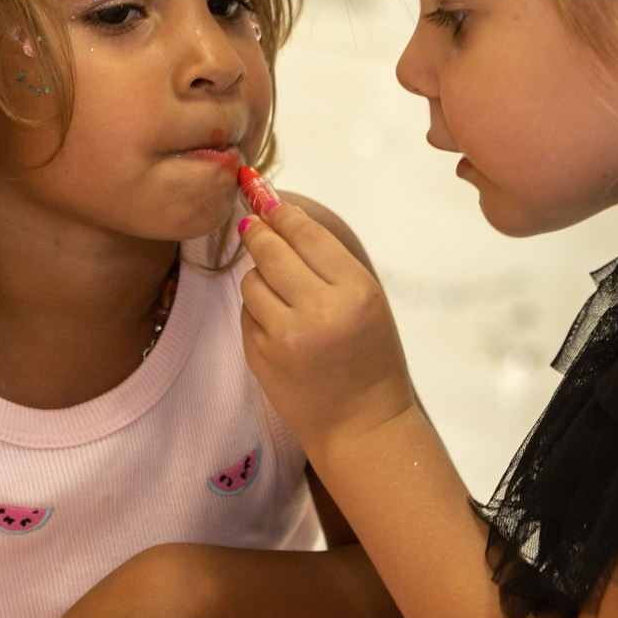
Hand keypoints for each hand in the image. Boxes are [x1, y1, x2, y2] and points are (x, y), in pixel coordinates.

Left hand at [237, 196, 416, 451]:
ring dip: (259, 278)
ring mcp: (285, 336)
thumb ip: (329, 264)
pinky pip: (246, 315)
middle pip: (271, 251)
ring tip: (281, 293)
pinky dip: (257, 312)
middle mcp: (319, 311)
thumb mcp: (367, 303)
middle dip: (258, 231)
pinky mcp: (260, 357)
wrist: (362, 424)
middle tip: (250, 222)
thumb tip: (281, 219)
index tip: (262, 193)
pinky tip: (278, 326)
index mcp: (355, 291)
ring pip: (252, 281)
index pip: (307, 235)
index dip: (281, 210)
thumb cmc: (371, 360)